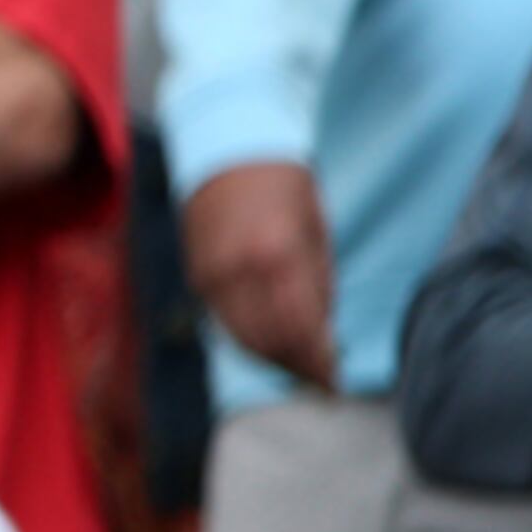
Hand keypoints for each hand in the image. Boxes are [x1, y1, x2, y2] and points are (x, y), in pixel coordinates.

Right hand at [184, 159, 338, 389]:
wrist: (228, 147)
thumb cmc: (284, 184)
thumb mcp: (316, 230)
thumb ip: (319, 286)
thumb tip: (324, 338)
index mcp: (277, 255)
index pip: (300, 331)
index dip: (319, 364)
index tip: (335, 383)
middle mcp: (238, 269)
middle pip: (269, 342)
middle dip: (298, 368)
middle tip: (321, 382)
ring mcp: (211, 273)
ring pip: (242, 338)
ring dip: (273, 360)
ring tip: (298, 369)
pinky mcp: (196, 273)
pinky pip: (223, 322)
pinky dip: (248, 340)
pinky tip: (270, 344)